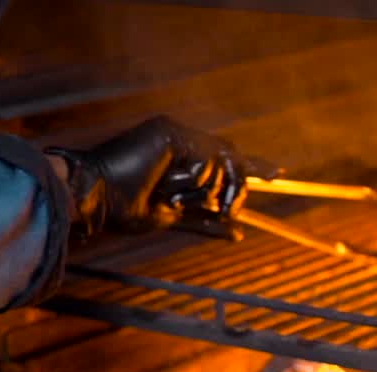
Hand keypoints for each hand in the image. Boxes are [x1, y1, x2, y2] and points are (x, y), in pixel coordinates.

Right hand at [48, 116, 278, 240]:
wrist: (99, 201)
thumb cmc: (127, 210)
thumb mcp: (177, 219)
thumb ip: (208, 222)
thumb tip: (241, 233)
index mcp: (183, 154)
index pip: (227, 156)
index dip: (253, 165)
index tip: (278, 174)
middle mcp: (182, 138)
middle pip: (232, 159)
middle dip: (236, 190)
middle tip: (227, 210)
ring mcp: (176, 132)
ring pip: (220, 165)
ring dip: (202, 193)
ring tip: (171, 197)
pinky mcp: (171, 133)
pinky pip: (205, 164)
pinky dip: (190, 184)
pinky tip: (166, 187)